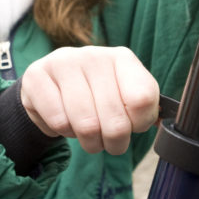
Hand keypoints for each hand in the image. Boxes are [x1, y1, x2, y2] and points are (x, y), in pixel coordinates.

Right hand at [20, 46, 159, 154]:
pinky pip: (58, 121)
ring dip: (89, 141)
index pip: (142, 99)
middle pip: (115, 120)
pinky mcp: (36, 75)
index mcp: (122, 58)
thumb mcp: (125, 96)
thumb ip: (145, 108)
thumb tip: (162, 124)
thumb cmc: (96, 95)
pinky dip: (63, 132)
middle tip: (108, 142)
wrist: (52, 85)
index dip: (139, 124)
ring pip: (86, 125)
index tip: (133, 126)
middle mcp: (93, 55)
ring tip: (87, 134)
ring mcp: (63, 62)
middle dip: (113, 143)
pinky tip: (64, 121)